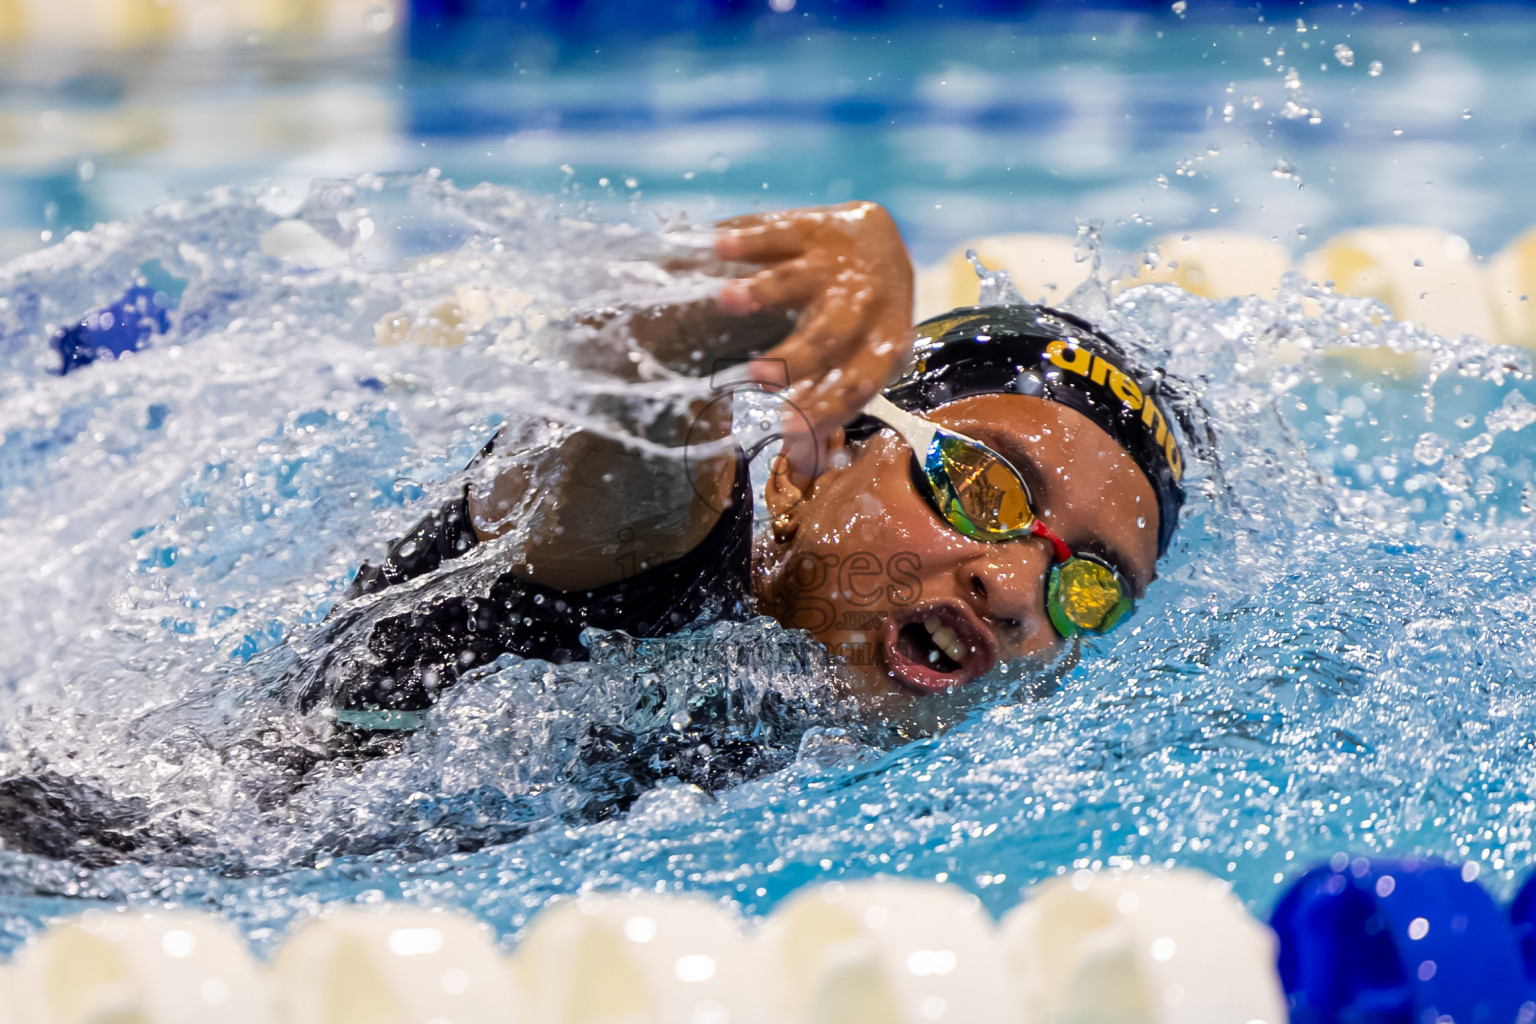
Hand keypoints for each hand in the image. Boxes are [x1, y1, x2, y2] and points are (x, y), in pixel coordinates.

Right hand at [714, 201, 913, 488]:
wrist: (879, 242)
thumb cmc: (858, 328)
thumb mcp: (855, 367)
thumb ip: (826, 413)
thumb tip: (802, 469)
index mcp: (886, 346)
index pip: (857, 383)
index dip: (825, 410)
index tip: (786, 434)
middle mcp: (868, 302)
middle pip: (831, 334)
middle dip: (794, 357)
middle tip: (755, 377)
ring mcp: (841, 262)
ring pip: (800, 278)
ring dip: (762, 290)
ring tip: (725, 300)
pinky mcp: (816, 226)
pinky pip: (782, 231)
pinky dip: (749, 239)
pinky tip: (716, 247)